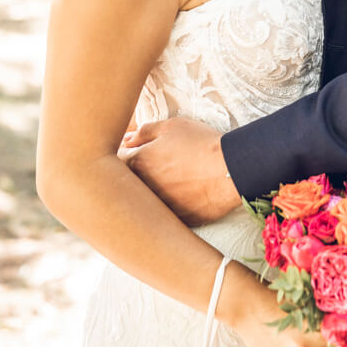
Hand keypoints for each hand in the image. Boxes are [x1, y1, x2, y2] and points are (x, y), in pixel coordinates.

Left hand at [121, 116, 238, 224]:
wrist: (230, 171)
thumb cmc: (202, 144)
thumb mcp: (172, 126)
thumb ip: (145, 131)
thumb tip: (129, 138)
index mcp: (137, 162)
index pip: (116, 159)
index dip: (125, 153)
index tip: (135, 150)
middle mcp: (142, 189)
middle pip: (125, 183)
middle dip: (132, 174)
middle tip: (154, 166)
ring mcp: (157, 207)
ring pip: (144, 200)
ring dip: (150, 190)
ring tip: (172, 179)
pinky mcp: (174, 220)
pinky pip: (164, 213)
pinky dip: (168, 204)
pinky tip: (183, 193)